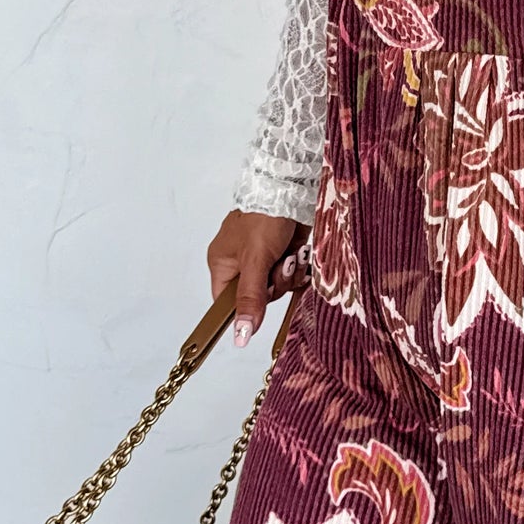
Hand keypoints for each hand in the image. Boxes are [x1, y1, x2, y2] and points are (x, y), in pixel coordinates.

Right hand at [206, 210, 306, 347]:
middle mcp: (242, 263)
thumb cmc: (264, 216)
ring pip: (279, 286)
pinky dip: (299, 265)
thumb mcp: (255, 261)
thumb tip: (240, 335)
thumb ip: (250, 299)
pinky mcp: (285, 253)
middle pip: (259, 297)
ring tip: (292, 254)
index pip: (227, 303)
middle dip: (275, 283)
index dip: (245, 307)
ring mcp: (265, 258)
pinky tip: (300, 252)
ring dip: (290, 273)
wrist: (291, 187)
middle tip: (280, 264)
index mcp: (223, 263)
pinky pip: (292, 274)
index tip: (262, 299)